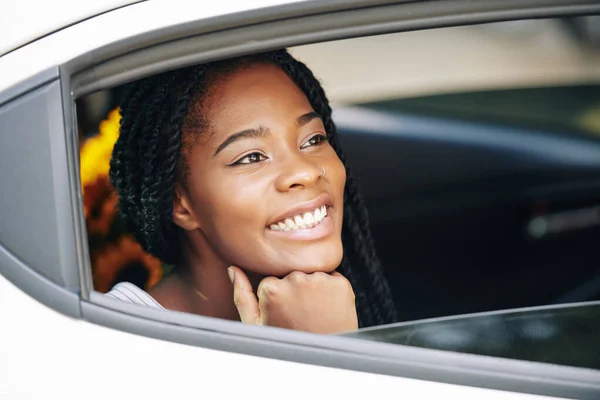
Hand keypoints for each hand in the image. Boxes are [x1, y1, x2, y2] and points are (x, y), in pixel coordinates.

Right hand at [228, 266, 357, 333]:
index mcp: (271, 289)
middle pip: (291, 274)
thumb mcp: (256, 326)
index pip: (271, 280)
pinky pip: (332, 277)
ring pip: (311, 274)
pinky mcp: (340, 284)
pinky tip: (327, 309)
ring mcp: (320, 280)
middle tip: (299, 315)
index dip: (276, 297)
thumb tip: (233, 269)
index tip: (282, 312)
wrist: (324, 359)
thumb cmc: (287, 344)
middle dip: (294, 290)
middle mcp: (295, 279)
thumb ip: (242, 295)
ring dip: (313, 288)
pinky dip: (331, 289)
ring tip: (314, 313)